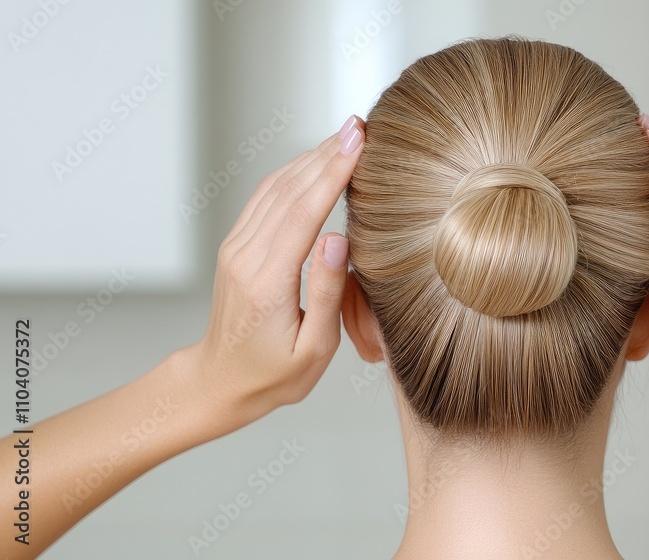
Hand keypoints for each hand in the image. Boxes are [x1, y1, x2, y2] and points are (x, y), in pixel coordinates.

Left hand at [183, 115, 364, 431]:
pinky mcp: (237, 245)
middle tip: (361, 125)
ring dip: (311, 158)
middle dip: (326, 154)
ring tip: (346, 136)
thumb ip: (327, 293)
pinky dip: (294, 173)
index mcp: (268, 283)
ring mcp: (237, 248)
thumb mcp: (313, 349)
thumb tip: (337, 238)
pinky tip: (315, 160)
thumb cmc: (274, 375)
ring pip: (275, 188)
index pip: (304, 213)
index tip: (359, 142)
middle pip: (290, 190)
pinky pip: (266, 198)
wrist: (220, 381)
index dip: (333, 173)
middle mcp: (246, 257)